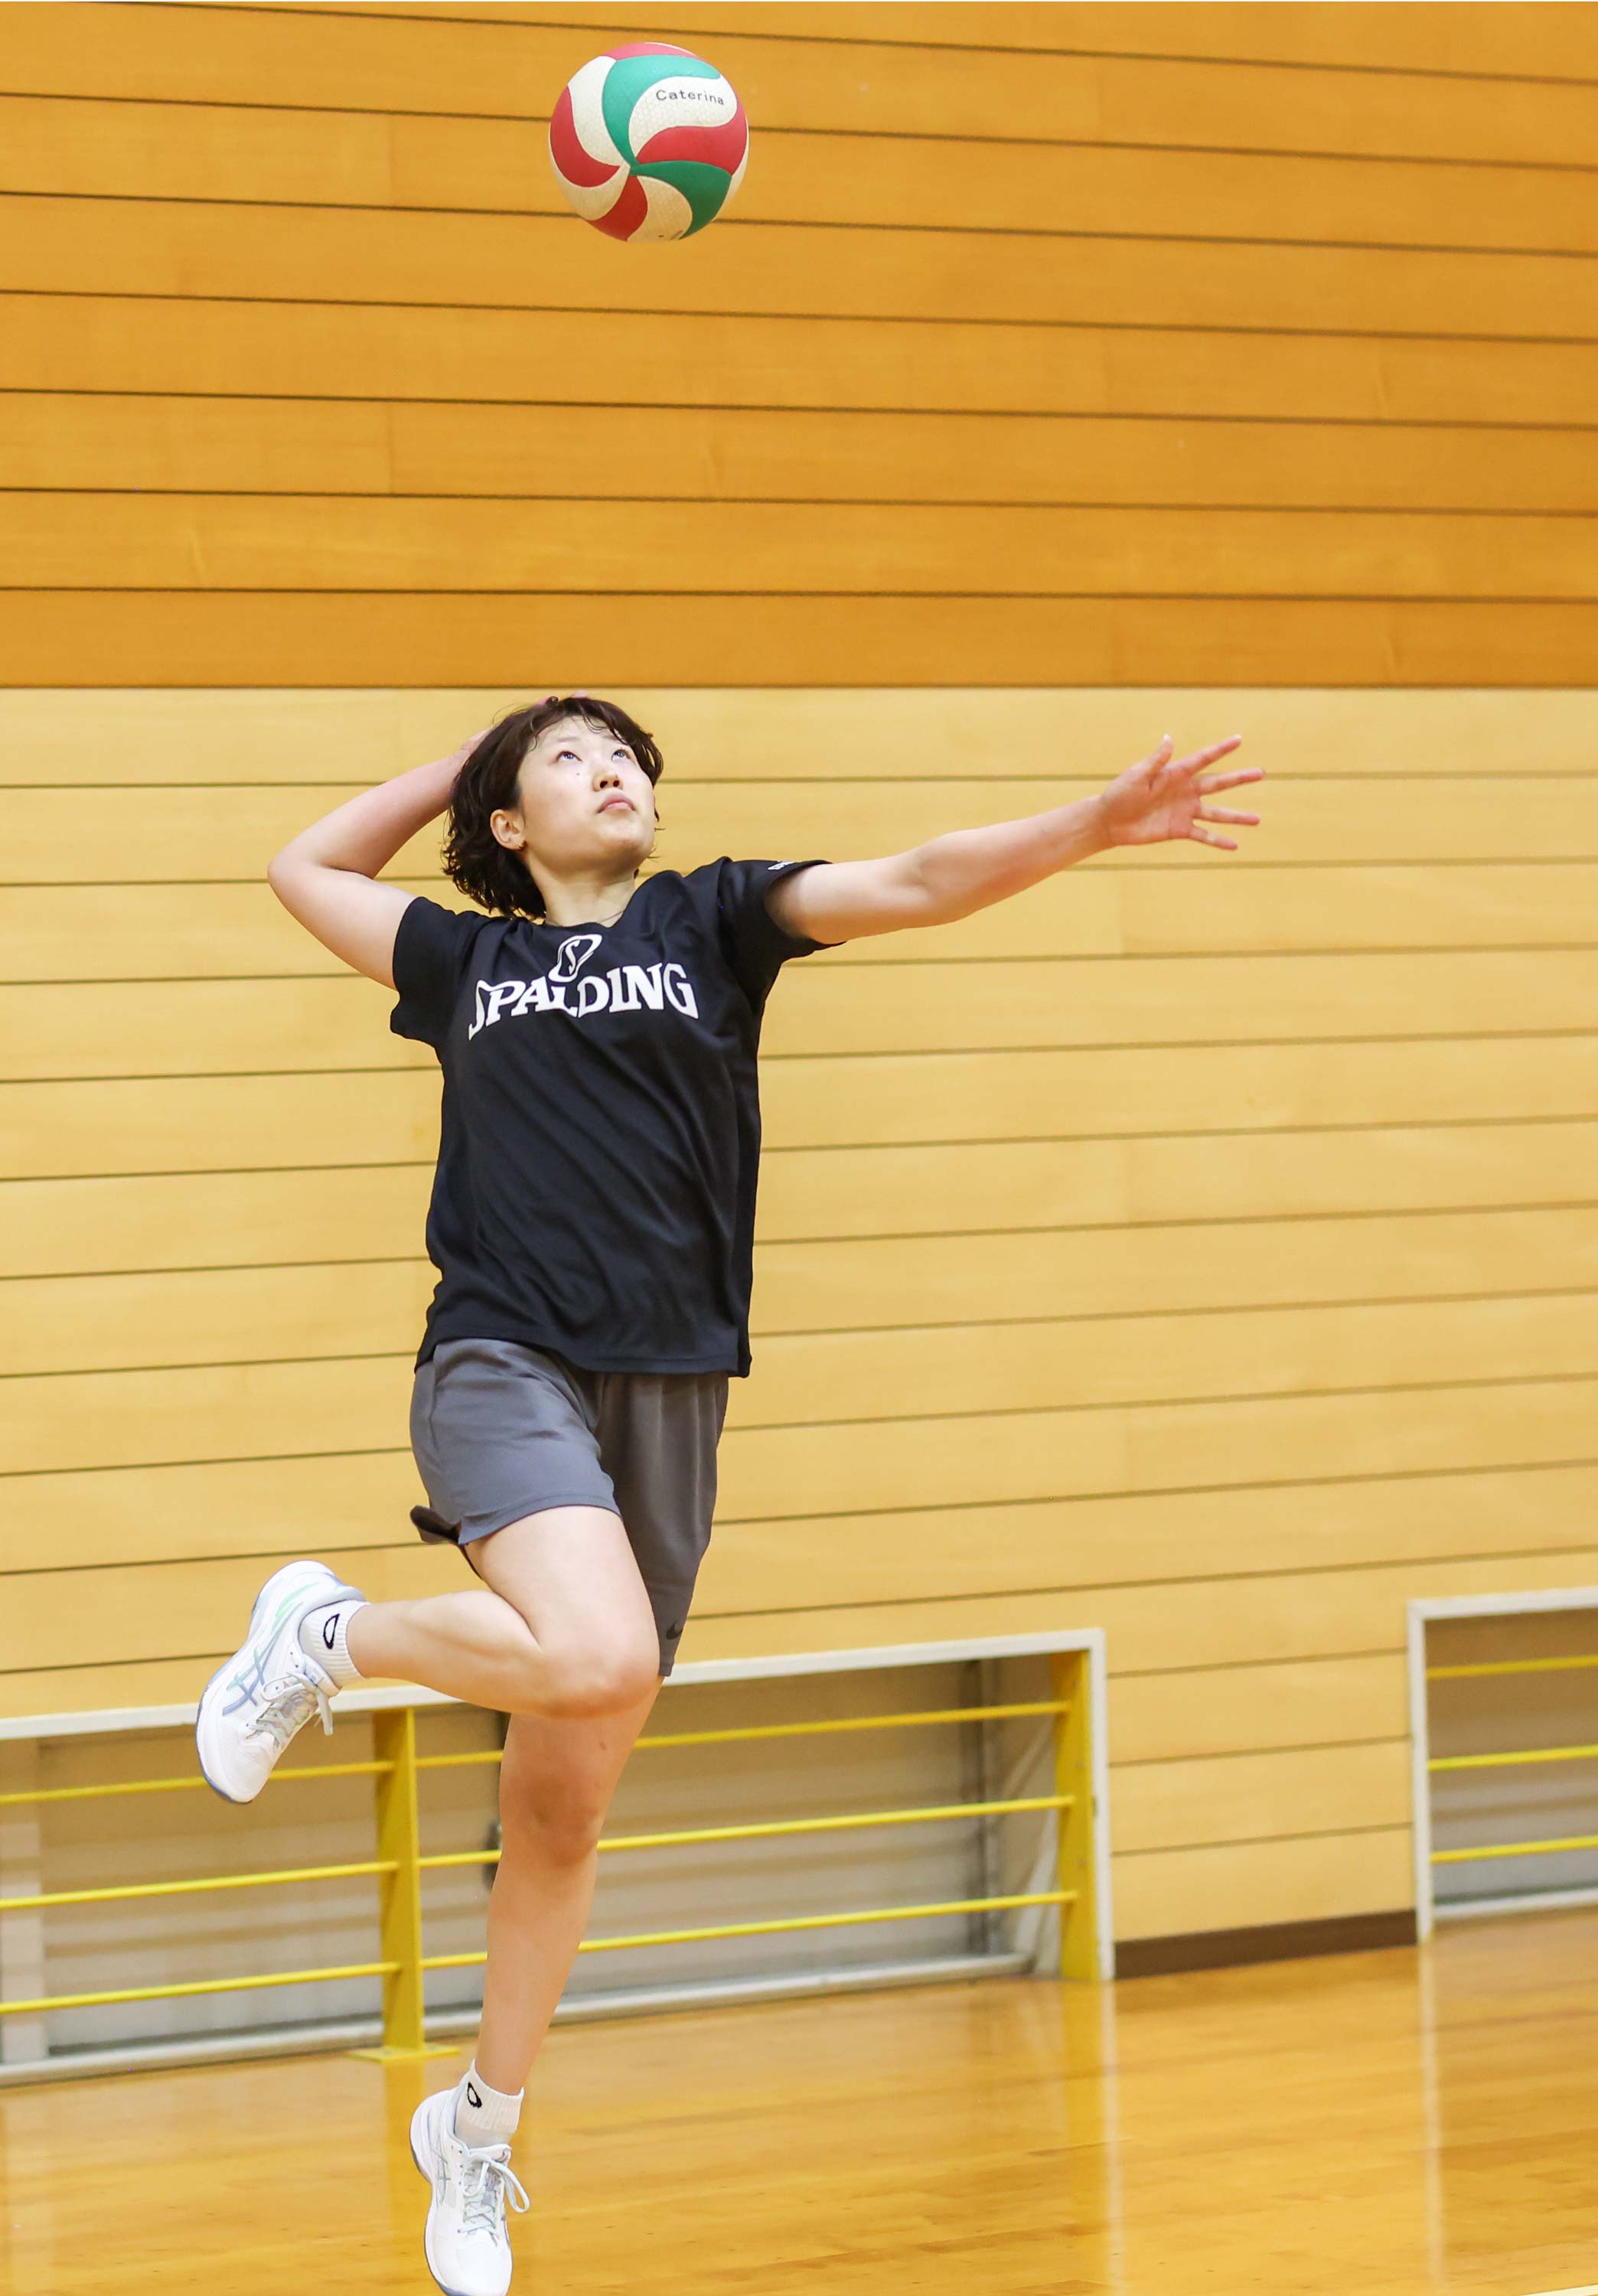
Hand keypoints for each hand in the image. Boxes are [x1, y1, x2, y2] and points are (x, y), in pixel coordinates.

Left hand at [1096, 734, 1262, 851]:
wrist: (1110, 821)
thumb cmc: (1120, 793)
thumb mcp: (1137, 775)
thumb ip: (1155, 761)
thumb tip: (1169, 739)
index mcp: (1176, 774)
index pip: (1203, 759)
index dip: (1220, 750)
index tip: (1239, 739)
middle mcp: (1185, 791)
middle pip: (1218, 784)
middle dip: (1239, 778)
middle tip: (1261, 773)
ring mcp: (1184, 811)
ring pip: (1216, 814)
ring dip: (1236, 817)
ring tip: (1257, 820)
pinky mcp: (1179, 830)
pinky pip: (1203, 836)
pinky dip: (1218, 841)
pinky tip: (1234, 846)